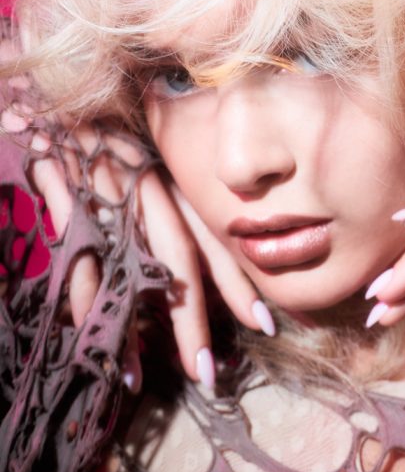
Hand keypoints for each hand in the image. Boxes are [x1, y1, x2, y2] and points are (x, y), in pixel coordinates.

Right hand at [10, 113, 275, 391]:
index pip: (217, 238)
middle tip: (211, 372)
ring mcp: (113, 199)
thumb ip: (183, 196)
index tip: (266, 323)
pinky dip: (86, 303)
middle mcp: (154, 192)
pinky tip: (90, 339)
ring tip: (139, 380)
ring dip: (135, 327)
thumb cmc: (122, 125)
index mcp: (181, 182)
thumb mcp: (163, 155)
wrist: (70, 91)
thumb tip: (209, 250)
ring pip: (131, 270)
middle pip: (180, 263)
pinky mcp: (73, 204)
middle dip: (196, 320)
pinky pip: (80, 263)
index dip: (239, 282)